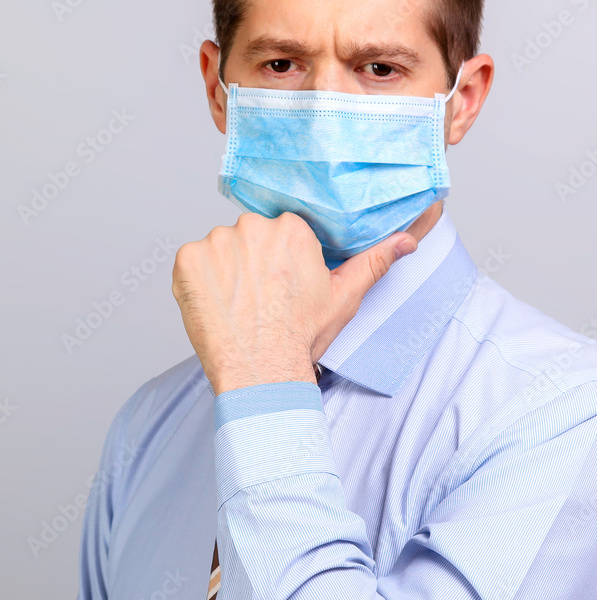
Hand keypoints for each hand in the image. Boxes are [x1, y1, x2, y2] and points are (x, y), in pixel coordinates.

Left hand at [172, 212, 417, 394]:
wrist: (261, 372)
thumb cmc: (300, 338)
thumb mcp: (343, 298)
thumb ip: (373, 263)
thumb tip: (406, 242)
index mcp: (291, 229)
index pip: (279, 233)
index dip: (279, 261)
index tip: (280, 286)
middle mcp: (253, 227)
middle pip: (249, 237)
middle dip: (252, 263)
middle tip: (260, 300)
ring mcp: (216, 242)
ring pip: (220, 249)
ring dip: (224, 271)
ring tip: (238, 306)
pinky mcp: (187, 260)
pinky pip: (191, 262)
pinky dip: (198, 281)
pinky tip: (216, 306)